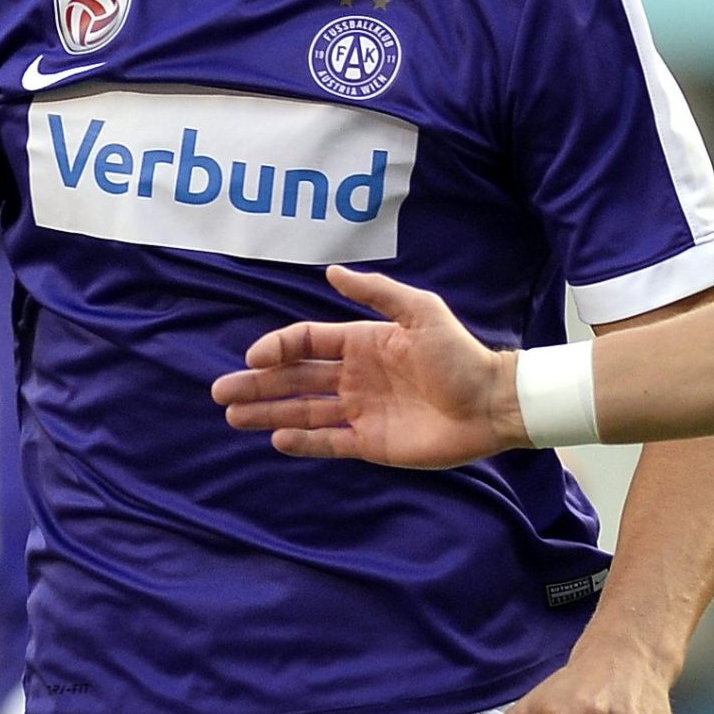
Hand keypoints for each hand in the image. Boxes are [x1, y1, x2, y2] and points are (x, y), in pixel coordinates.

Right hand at [213, 266, 519, 466]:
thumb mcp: (421, 312)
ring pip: (304, 410)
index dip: (278, 348)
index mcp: (363, 342)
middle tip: (221, 393)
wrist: (491, 404)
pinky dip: (303, 441)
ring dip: (269, 412)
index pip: (308, 343)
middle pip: (295, 379)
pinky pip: (329, 441)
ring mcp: (361, 410)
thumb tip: (331, 271)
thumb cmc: (460, 355)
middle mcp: (356, 376)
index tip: (254, 358)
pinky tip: (276, 438)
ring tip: (234, 416)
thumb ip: (376, 293)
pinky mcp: (371, 442)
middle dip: (258, 385)